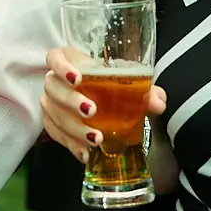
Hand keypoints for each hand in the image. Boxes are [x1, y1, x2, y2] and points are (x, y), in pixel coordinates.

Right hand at [40, 46, 166, 161]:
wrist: (104, 101)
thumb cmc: (111, 85)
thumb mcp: (129, 83)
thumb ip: (145, 90)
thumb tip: (158, 103)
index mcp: (73, 62)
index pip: (55, 57)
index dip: (61, 66)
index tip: (77, 79)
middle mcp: (56, 81)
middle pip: (52, 87)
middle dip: (70, 100)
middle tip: (92, 111)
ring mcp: (51, 102)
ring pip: (52, 112)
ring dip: (72, 127)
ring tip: (95, 139)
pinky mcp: (51, 123)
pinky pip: (54, 133)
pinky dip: (70, 143)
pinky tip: (85, 152)